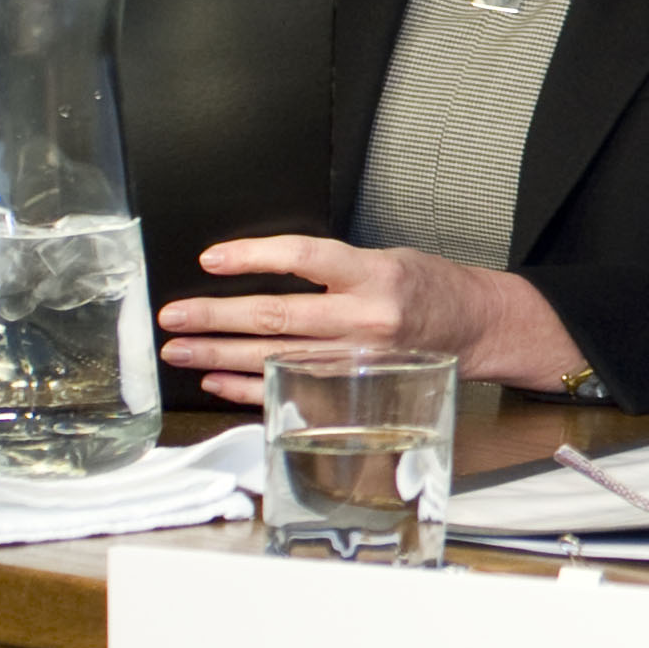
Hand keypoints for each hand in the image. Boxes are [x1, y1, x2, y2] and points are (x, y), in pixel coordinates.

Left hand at [163, 239, 586, 404]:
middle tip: (173, 317)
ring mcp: (358, 361)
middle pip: (276, 317)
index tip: (211, 259)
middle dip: (215, 317)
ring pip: (275, 357)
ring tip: (179, 350)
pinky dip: (247, 388)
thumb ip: (330, 269)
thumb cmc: (428, 289)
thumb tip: (256, 272)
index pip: (305, 259)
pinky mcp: (353, 389)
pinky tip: (215, 380)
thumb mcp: (386, 258)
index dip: (253, 257)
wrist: (475, 329)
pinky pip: (291, 390)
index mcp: (375, 276)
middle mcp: (366, 320)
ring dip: (218, 355)